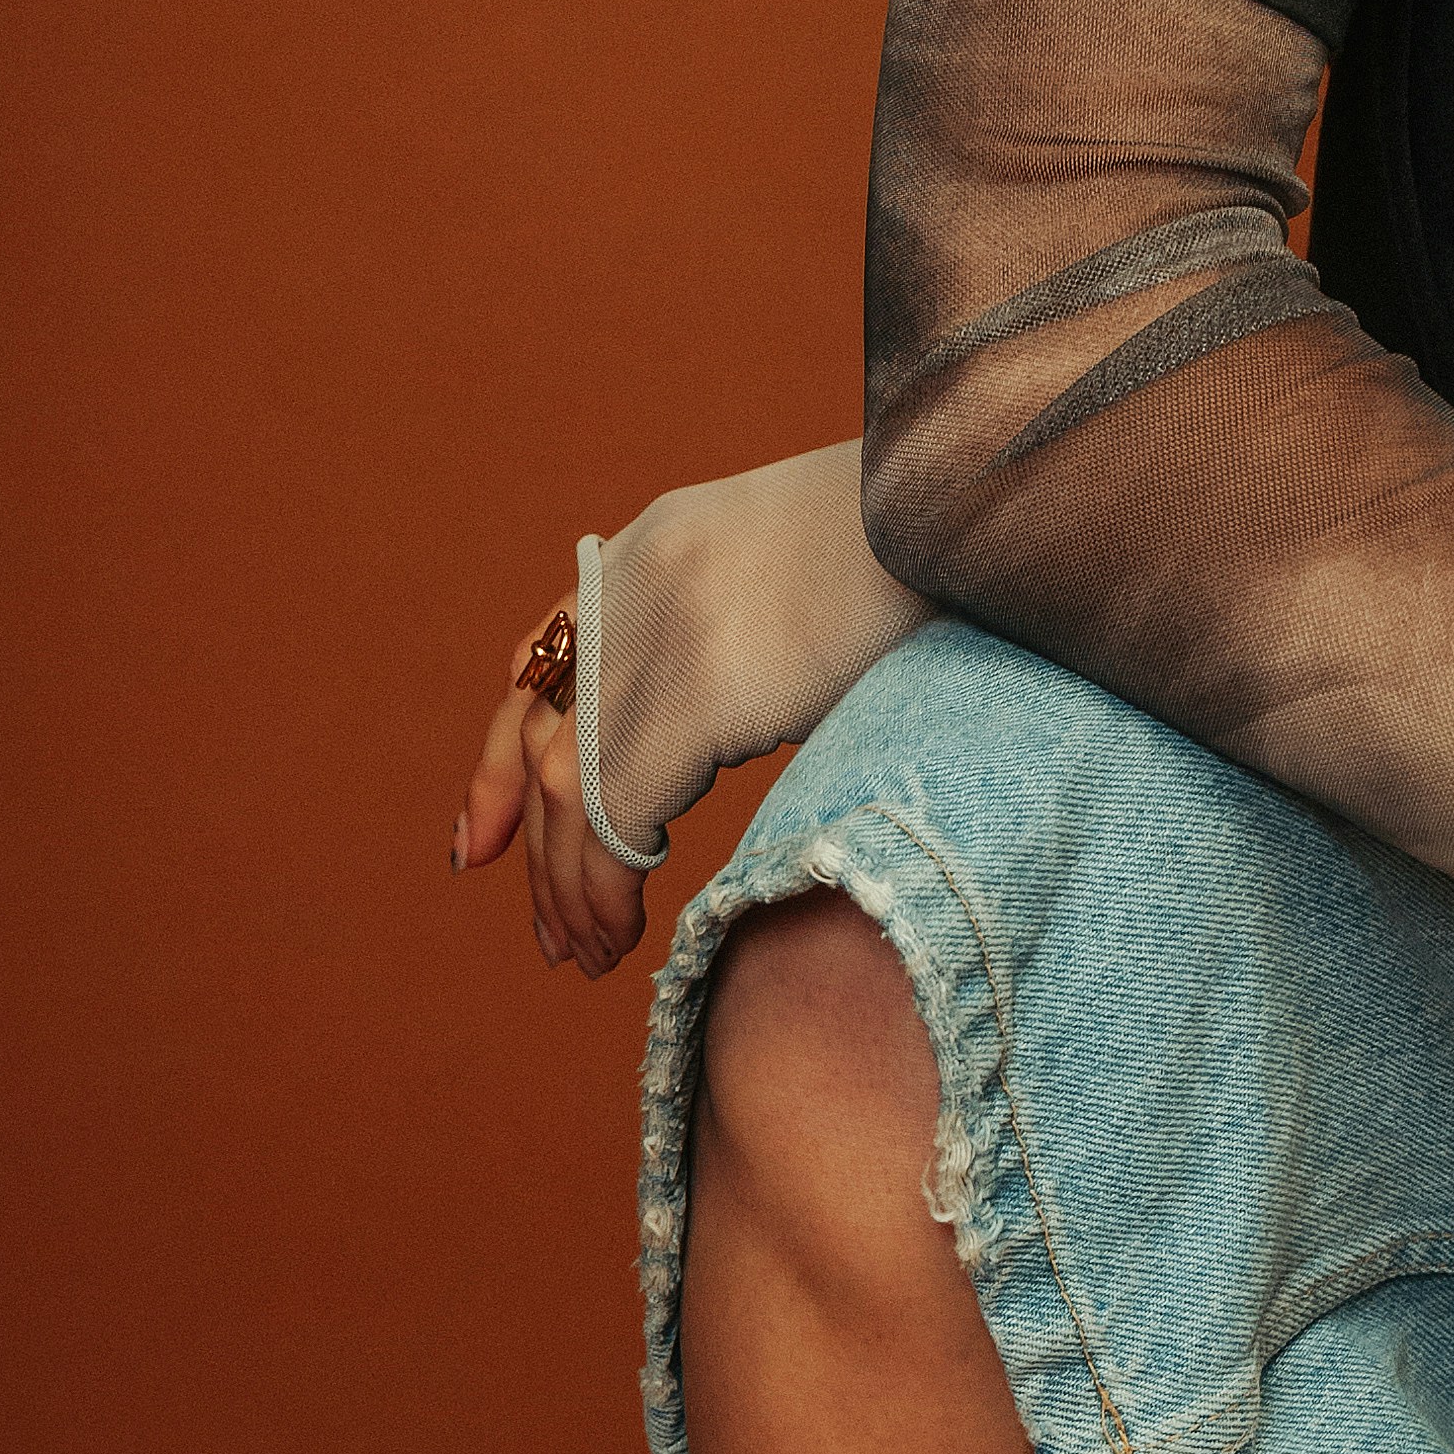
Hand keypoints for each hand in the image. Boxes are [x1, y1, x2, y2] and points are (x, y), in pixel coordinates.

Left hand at [449, 452, 929, 984]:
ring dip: (568, 885)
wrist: (970, 498)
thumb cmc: (935, 543)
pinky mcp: (695, 692)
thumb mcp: (816, 562)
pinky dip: (605, 885)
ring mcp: (658, 635)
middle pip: (539, 734)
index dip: (500, 759)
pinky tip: (623, 930)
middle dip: (529, 844)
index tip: (484, 839)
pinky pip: (616, 813)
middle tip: (546, 934)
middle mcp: (635, 584)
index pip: (543, 661)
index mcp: (660, 545)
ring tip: (588, 954)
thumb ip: (762, 622)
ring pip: (567, 788)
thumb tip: (766, 695)